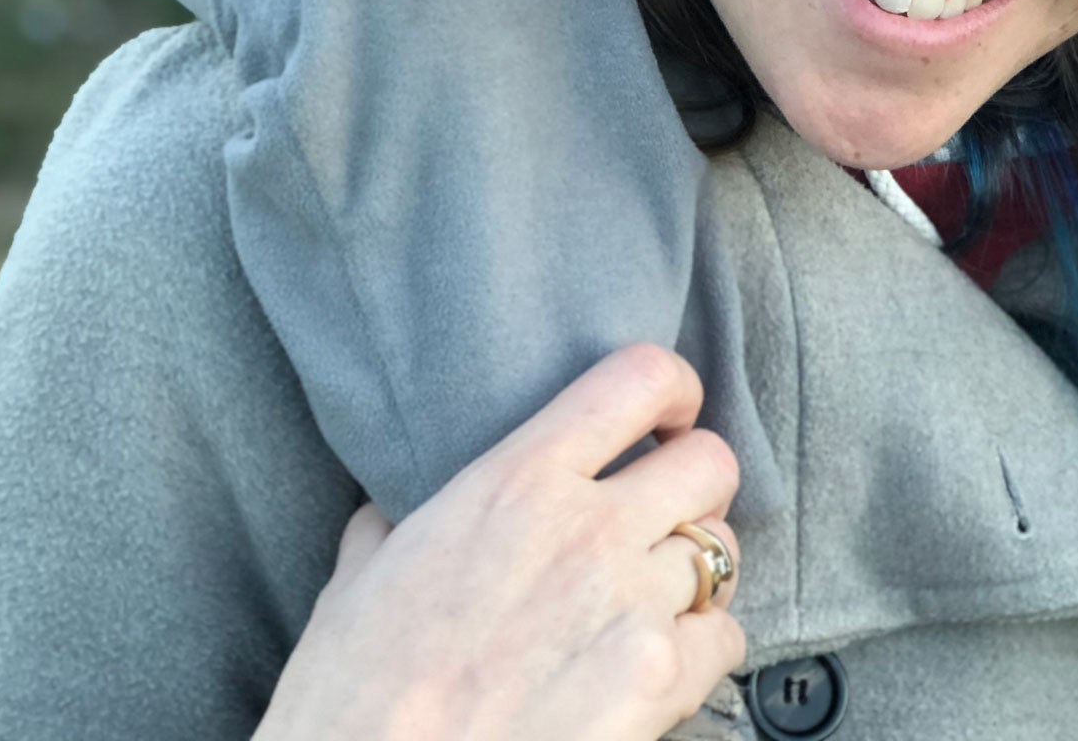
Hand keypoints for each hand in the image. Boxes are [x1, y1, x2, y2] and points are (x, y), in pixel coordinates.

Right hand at [255, 345, 742, 740]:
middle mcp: (589, 529)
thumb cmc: (352, 697)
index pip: (638, 380)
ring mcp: (630, 605)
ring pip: (723, 551)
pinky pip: (725, 636)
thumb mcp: (360, 576)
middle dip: (696, 485)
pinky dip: (706, 643)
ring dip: (699, 569)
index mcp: (517, 481)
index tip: (667, 414)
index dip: (671, 390)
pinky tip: (667, 659)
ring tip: (662, 594)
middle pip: (709, 463)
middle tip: (667, 514)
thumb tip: (394, 515)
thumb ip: (400, 524)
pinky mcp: (657, 683)